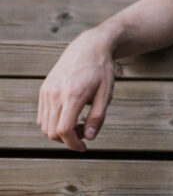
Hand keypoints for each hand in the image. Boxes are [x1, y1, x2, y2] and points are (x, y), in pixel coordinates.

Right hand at [37, 28, 118, 151]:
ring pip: (44, 126)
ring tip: (79, 123)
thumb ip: (97, 117)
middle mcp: (55, 94)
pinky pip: (42, 116)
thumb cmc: (101, 71)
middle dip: (67, 139)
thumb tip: (89, 137)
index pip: (64, 130)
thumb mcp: (106, 94)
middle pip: (52, 131)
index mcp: (72, 95)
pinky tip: (69, 116)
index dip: (73, 144)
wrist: (89, 47)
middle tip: (85, 132)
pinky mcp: (43, 90)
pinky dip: (53, 123)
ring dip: (59, 132)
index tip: (84, 147)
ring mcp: (46, 92)